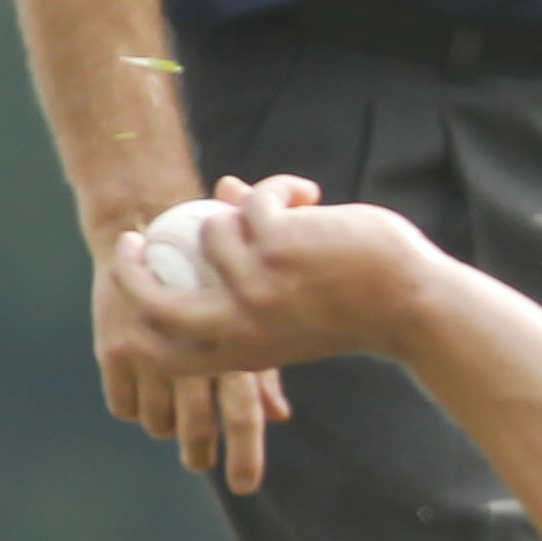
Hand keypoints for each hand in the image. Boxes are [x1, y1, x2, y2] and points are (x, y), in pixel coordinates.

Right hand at [94, 240, 291, 493]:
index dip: (244, 456)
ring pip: (158, 422)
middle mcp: (191, 351)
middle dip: (198, 453)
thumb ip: (263, 363)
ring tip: (173, 425)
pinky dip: (136, 406)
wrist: (148, 215)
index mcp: (231, 342)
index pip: (242, 413)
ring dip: (167, 428)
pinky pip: (125, 406)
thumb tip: (280, 416)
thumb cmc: (211, 263)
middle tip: (200, 462)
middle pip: (196, 428)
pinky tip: (145, 395)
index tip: (244, 488)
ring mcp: (150, 353)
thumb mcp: (246, 306)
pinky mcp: (113, 349)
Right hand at [109, 173, 443, 392]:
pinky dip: (279, 188)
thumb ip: (252, 268)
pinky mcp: (278, 248)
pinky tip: (308, 195)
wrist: (412, 305)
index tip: (136, 279)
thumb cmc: (359, 306)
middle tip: (131, 238)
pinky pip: (254, 199)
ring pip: (214, 228)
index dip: (135, 316)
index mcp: (243, 351)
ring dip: (245, 206)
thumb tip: (223, 192)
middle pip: (154, 305)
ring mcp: (257, 288)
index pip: (164, 352)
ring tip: (286, 204)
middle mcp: (242, 326)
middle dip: (130, 272)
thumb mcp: (296, 304)